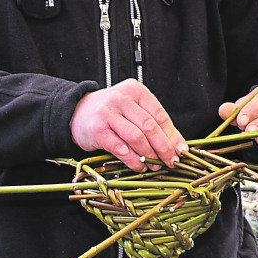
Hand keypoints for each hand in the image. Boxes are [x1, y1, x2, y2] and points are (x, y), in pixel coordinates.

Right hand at [70, 79, 187, 171]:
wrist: (76, 112)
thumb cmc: (109, 112)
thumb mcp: (132, 109)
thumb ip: (153, 123)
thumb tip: (178, 145)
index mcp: (135, 90)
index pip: (160, 115)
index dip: (173, 135)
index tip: (181, 151)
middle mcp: (121, 99)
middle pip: (150, 126)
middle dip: (164, 148)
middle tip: (171, 161)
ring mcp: (108, 114)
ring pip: (137, 137)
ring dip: (150, 155)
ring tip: (156, 165)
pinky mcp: (98, 130)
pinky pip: (121, 148)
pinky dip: (134, 160)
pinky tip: (140, 166)